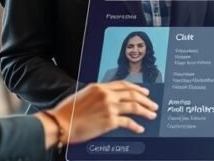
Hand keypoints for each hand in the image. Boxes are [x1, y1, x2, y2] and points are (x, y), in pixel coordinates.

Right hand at [41, 81, 158, 147]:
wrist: (60, 123)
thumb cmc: (67, 112)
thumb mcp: (84, 95)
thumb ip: (98, 95)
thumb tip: (110, 99)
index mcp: (100, 87)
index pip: (124, 85)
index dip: (137, 88)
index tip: (145, 93)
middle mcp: (106, 95)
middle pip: (132, 94)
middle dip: (146, 100)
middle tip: (153, 105)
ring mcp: (109, 107)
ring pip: (134, 107)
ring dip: (145, 111)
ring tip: (152, 115)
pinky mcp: (109, 121)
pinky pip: (128, 122)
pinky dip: (136, 126)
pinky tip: (140, 128)